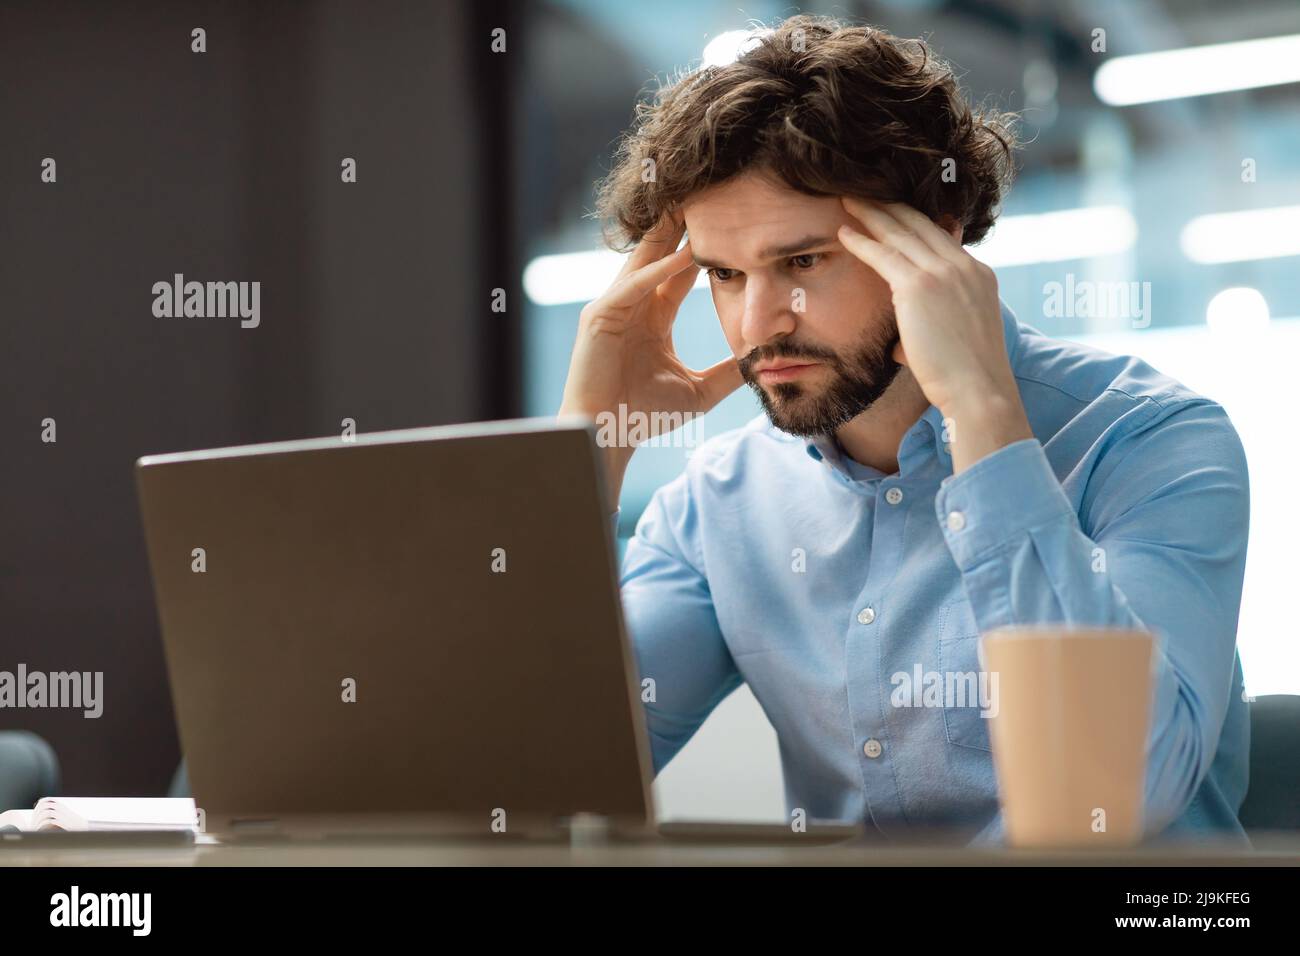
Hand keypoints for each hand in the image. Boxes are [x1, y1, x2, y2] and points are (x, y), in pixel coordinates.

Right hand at [559, 212, 742, 499]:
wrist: (608, 437)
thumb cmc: (644, 417)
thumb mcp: (701, 391)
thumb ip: (729, 373)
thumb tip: (763, 364)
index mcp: (653, 317)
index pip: (681, 270)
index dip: (703, 246)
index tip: (729, 221)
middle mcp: (632, 304)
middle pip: (660, 253)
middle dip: (682, 224)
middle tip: (710, 192)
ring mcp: (613, 307)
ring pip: (644, 261)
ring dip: (669, 234)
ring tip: (693, 204)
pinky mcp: (599, 317)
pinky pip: (632, 286)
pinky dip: (656, 271)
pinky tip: (681, 255)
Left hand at [836, 197, 1012, 414]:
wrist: (979, 390)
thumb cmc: (964, 378)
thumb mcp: (956, 342)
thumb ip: (931, 332)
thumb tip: (902, 347)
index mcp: (978, 274)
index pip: (942, 237)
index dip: (914, 221)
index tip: (894, 211)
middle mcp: (964, 266)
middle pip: (921, 224)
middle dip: (891, 206)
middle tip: (866, 193)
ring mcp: (944, 273)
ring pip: (900, 233)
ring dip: (872, 214)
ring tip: (848, 200)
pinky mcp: (920, 286)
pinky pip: (884, 256)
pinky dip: (862, 242)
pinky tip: (843, 232)